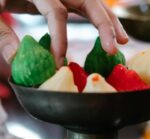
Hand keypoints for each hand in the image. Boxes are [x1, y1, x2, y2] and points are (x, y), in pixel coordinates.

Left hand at [0, 0, 127, 67]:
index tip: (60, 62)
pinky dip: (101, 20)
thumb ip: (4, 34)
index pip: (56, 14)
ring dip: (110, 23)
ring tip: (121, 41)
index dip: (60, 39)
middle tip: (113, 48)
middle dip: (103, 26)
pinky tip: (109, 32)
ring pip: (95, 3)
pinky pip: (89, 7)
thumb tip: (15, 58)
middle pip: (88, 2)